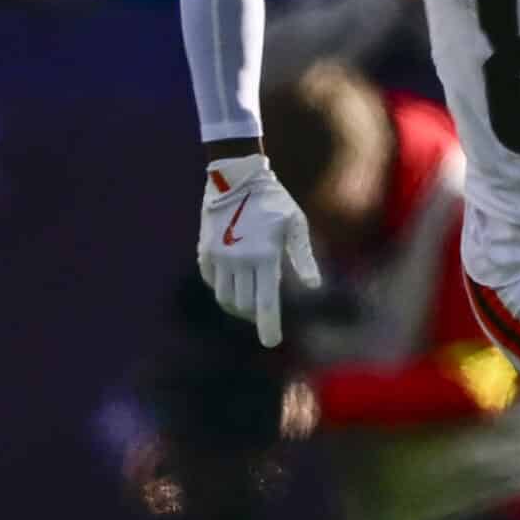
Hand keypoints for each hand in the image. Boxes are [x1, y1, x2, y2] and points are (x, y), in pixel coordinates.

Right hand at [198, 154, 320, 347]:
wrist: (236, 178)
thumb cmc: (274, 201)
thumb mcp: (296, 225)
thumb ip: (304, 258)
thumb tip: (315, 287)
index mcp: (265, 255)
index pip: (266, 301)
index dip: (268, 325)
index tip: (272, 342)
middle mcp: (238, 260)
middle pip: (243, 304)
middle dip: (254, 315)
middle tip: (264, 315)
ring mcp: (218, 256)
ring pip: (224, 297)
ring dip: (237, 306)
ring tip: (250, 303)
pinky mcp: (204, 251)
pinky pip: (211, 281)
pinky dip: (223, 288)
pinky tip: (235, 282)